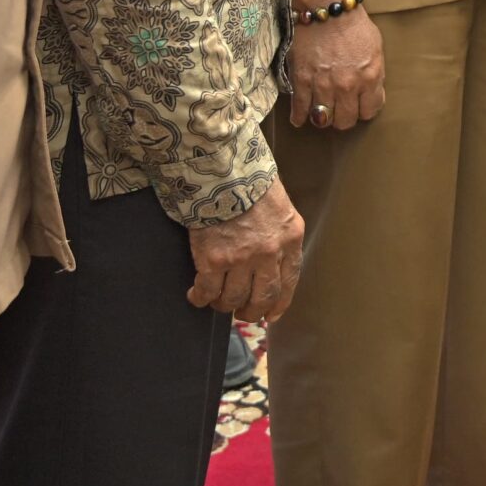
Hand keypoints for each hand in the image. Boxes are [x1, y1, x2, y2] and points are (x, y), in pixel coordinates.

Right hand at [188, 179, 303, 323]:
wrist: (222, 170)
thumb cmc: (249, 182)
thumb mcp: (279, 206)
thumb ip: (279, 234)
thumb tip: (270, 261)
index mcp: (290, 238)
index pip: (289, 281)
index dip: (279, 303)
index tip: (271, 315)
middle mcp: (269, 253)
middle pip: (262, 297)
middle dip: (251, 310)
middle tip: (242, 312)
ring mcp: (241, 259)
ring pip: (233, 299)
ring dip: (224, 305)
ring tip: (217, 301)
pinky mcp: (213, 260)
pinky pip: (207, 292)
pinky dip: (200, 298)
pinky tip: (195, 296)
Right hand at [288, 7, 383, 131]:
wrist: (327, 7)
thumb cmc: (354, 25)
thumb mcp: (376, 48)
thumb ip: (375, 74)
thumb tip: (372, 93)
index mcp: (370, 77)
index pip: (370, 112)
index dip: (365, 109)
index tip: (360, 105)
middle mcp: (347, 86)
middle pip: (345, 121)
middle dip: (344, 117)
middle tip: (340, 109)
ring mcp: (323, 85)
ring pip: (323, 120)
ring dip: (323, 118)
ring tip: (322, 112)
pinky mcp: (302, 80)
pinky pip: (300, 110)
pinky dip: (299, 117)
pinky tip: (300, 118)